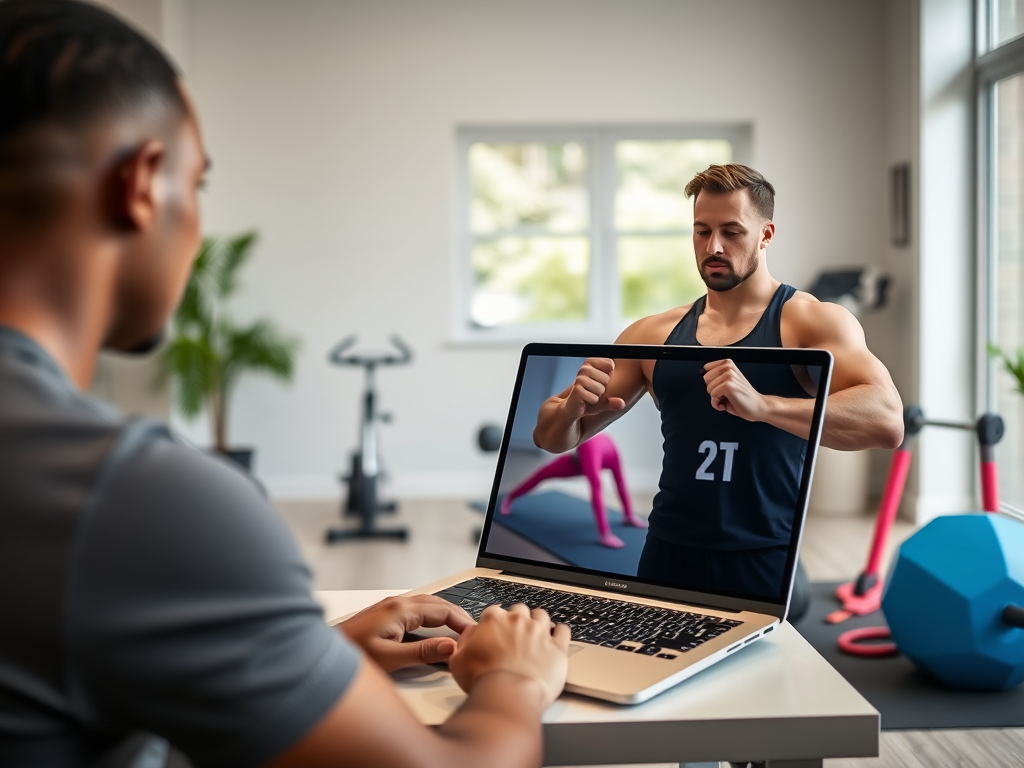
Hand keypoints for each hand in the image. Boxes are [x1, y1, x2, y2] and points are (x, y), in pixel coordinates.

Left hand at [339, 595, 473, 671]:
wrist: (322, 652)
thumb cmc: (352, 653)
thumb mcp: (389, 658)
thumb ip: (422, 653)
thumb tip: (451, 647)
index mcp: (401, 610)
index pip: (443, 611)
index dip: (462, 623)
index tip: (475, 635)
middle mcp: (398, 603)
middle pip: (438, 603)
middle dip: (459, 615)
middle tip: (475, 631)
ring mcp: (391, 606)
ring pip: (429, 603)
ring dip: (447, 613)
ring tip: (461, 627)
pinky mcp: (386, 612)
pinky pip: (419, 608)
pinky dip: (434, 614)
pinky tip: (436, 624)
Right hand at [448, 603, 570, 709]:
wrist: (508, 696)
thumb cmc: (483, 680)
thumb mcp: (458, 660)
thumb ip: (464, 641)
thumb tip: (470, 634)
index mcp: (493, 620)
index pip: (494, 611)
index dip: (495, 623)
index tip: (496, 631)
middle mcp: (518, 621)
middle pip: (519, 611)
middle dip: (517, 620)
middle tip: (515, 635)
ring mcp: (539, 632)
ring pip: (541, 616)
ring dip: (538, 622)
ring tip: (536, 633)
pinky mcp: (557, 646)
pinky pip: (563, 630)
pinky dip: (559, 631)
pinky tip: (556, 636)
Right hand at [564, 358, 625, 421]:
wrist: (573, 408)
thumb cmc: (588, 398)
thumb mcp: (604, 398)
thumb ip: (613, 400)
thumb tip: (621, 404)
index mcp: (591, 364)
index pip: (609, 364)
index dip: (608, 376)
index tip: (600, 381)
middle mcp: (584, 369)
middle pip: (606, 378)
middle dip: (603, 388)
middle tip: (594, 391)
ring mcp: (580, 379)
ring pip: (600, 389)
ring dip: (597, 396)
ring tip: (590, 396)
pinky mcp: (577, 390)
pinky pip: (594, 398)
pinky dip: (593, 402)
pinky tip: (586, 401)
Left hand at [703, 359, 765, 421]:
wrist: (757, 406)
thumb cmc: (742, 397)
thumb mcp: (727, 382)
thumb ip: (716, 377)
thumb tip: (702, 374)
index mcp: (728, 364)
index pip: (706, 369)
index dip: (712, 381)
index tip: (723, 386)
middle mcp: (728, 367)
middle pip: (706, 379)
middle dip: (713, 389)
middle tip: (726, 393)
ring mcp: (729, 376)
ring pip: (708, 389)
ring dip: (716, 398)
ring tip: (729, 398)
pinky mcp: (728, 386)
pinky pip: (713, 396)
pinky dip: (718, 403)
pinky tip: (729, 402)